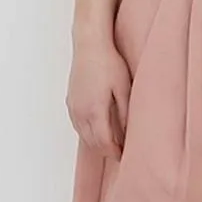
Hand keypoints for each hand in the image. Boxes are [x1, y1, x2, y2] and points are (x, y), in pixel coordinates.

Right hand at [66, 32, 131, 159]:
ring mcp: (73, 107)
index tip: (126, 157)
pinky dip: (88, 133)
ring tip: (112, 144)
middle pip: (93, 143)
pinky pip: (78, 125)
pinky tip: (98, 129)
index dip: (115, 153)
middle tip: (121, 153)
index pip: (104, 143)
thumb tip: (130, 133)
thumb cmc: (108, 63)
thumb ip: (125, 113)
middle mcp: (80, 113)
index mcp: (95, 111)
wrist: (89, 44)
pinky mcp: (70, 101)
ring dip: (97, 143)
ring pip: (83, 136)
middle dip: (106, 151)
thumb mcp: (124, 89)